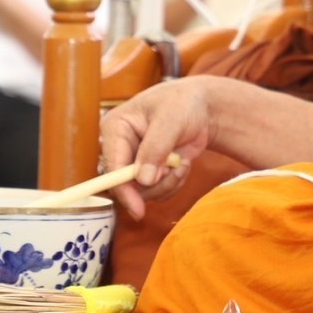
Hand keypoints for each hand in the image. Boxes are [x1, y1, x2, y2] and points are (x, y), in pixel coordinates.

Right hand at [99, 78, 215, 219]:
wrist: (201, 108)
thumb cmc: (183, 104)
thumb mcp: (171, 120)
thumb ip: (156, 148)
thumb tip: (144, 180)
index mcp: (115, 128)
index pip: (112, 166)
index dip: (124, 189)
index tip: (138, 209)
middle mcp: (120, 147)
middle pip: (126, 185)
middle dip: (156, 183)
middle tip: (178, 169)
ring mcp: (133, 162)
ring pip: (144, 191)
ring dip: (168, 183)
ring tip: (183, 162)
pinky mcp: (148, 172)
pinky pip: (157, 191)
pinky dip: (173, 183)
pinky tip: (182, 164)